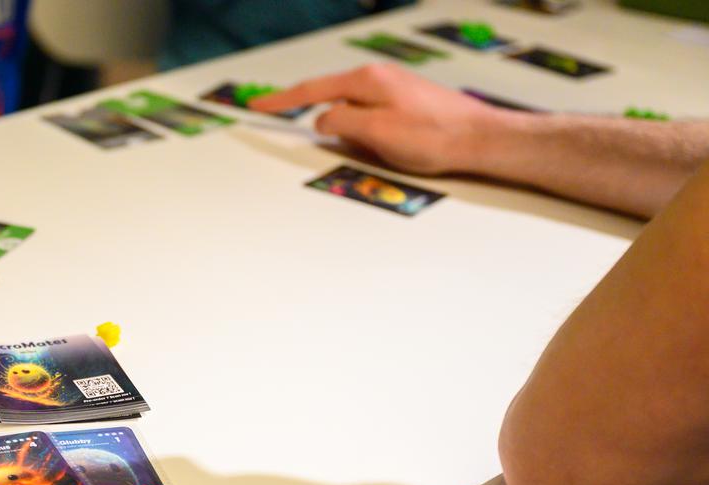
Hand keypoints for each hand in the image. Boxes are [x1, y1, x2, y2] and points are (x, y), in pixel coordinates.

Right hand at [249, 63, 506, 174]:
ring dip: (348, 131)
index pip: (311, 90)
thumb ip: (341, 122)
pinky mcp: (406, 104)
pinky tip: (381, 148)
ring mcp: (394, 90)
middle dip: (317, 118)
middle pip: (331, 97)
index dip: (281, 101)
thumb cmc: (435, 136)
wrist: (482, 138)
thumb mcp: (375, 132)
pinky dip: (365, 131)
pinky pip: (371, 117)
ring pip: (353, 110)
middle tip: (308, 135)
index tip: (257, 105)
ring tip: (370, 151)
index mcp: (367, 80)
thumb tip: (324, 121)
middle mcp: (379, 78)